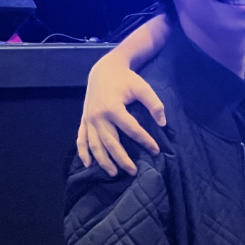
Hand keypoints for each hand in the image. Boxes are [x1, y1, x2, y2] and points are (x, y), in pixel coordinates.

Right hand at [76, 55, 166, 176]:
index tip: (155, 150)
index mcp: (113, 108)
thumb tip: (163, 123)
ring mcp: (88, 120)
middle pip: (111, 143)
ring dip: (103, 160)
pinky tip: (88, 164)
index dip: (145, 141)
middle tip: (133, 171)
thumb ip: (154, 104)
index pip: (132, 130)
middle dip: (122, 159)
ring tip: (113, 173)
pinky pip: (81, 139)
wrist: (104, 71)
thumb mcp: (142, 87)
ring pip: (95, 145)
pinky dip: (83, 152)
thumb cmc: (125, 79)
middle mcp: (98, 117)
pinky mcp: (83, 120)